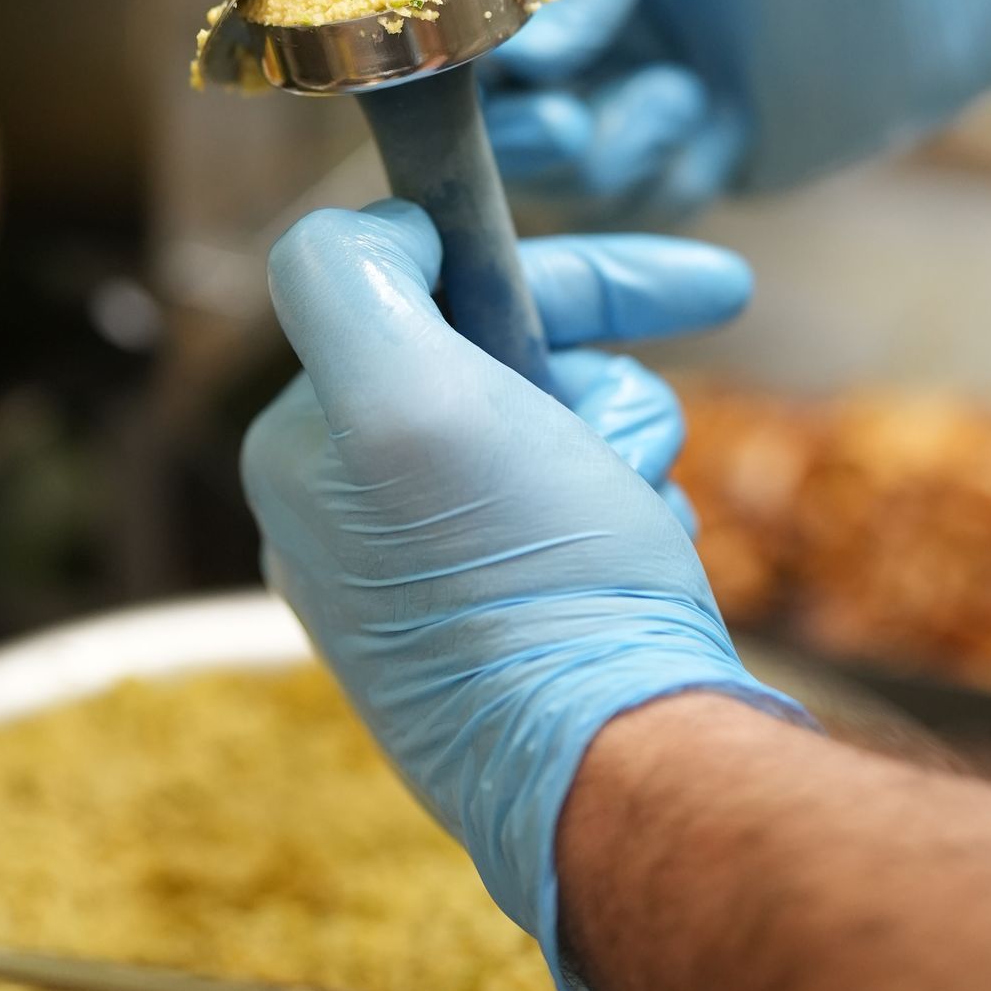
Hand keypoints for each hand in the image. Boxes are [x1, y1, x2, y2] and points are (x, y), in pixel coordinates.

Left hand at [242, 201, 803, 990]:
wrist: (618, 762)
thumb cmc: (528, 579)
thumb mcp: (407, 394)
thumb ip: (352, 274)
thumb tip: (390, 228)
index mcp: (304, 448)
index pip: (436, 291)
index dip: (560, 275)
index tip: (687, 282)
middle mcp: (347, 511)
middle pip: (501, 359)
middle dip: (601, 375)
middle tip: (645, 432)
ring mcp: (425, 575)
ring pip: (555, 428)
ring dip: (623, 441)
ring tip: (633, 508)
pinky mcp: (499, 628)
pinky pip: (576, 512)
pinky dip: (627, 512)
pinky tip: (641, 556)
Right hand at [419, 0, 990, 211]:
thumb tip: (526, 51)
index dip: (411, 10)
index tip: (463, 55)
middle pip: (447, 78)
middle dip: (502, 111)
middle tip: (573, 110)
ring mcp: (603, 74)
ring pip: (526, 155)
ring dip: (590, 148)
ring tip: (682, 99)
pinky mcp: (663, 146)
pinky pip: (611, 197)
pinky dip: (653, 175)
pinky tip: (717, 125)